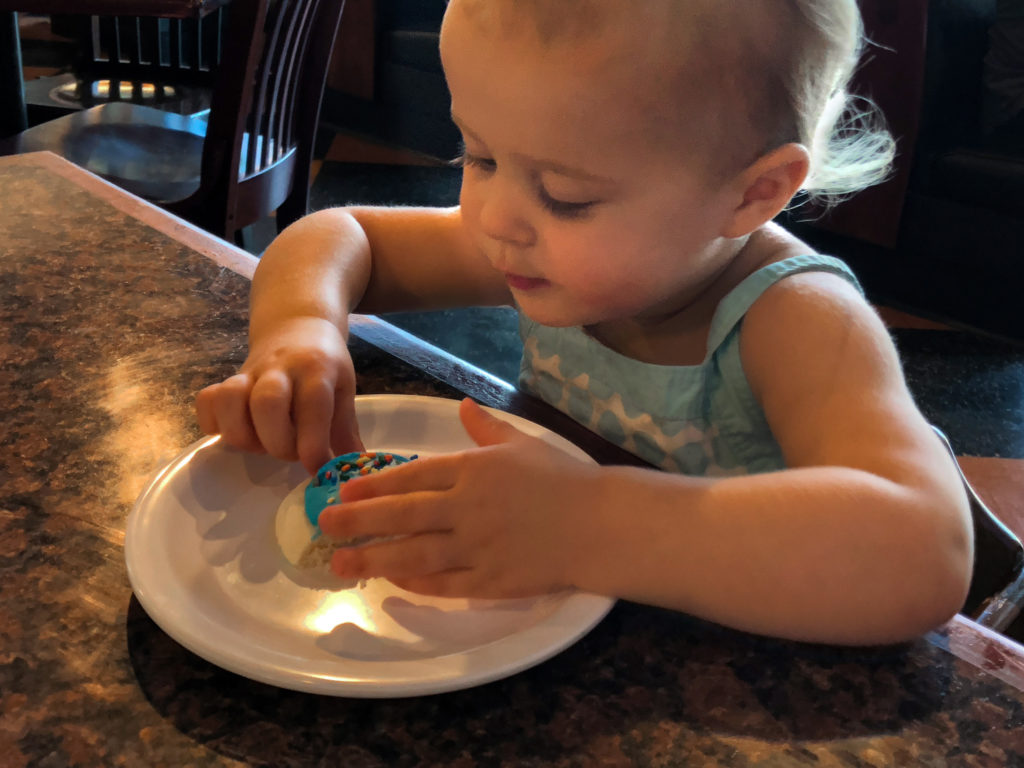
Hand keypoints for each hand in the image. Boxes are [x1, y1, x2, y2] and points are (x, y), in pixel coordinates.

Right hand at [195, 316, 361, 473]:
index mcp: (316, 369)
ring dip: (243, 435)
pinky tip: (231, 432)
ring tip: (260, 445)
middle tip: (289, 453)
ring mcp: (249, 372)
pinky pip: (206, 400)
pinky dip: (212, 423)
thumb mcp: (343, 390)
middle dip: (277, 442)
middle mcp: (280, 368)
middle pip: (267, 403)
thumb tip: (355, 469)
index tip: (317, 469)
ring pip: (230, 401)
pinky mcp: (226, 379)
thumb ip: (345, 431)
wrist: (297, 325)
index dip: (313, 444)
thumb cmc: (324, 366)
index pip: (313, 404)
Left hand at [318, 399, 601, 597]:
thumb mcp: (523, 444)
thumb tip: (463, 405)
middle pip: (402, 515)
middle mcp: (467, 507)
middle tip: (325, 526)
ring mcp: (477, 546)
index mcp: (473, 469)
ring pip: (414, 554)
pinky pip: (445, 584)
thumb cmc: (562, 479)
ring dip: (374, 559)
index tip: (343, 491)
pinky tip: (394, 582)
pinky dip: (416, 584)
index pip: (411, 476)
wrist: (600, 524)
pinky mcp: (491, 579)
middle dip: (358, 521)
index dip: (373, 485)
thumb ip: (487, 428)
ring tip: (340, 564)